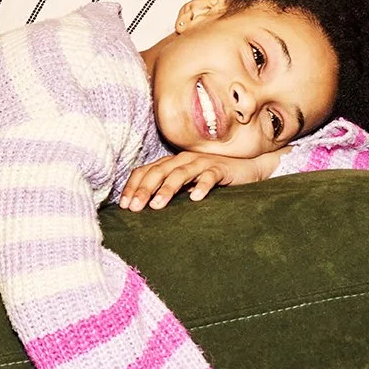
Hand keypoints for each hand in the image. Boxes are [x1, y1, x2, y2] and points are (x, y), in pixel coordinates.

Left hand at [118, 148, 282, 208]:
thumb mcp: (185, 185)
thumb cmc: (211, 179)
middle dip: (144, 189)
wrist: (245, 168)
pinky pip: (209, 176)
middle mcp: (183, 160)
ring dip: (167, 189)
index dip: (133, 186)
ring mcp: (201, 163)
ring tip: (158, 205)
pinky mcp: (220, 169)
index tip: (124, 205)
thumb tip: (143, 207)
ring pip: (180, 173)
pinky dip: (202, 186)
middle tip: (134, 208)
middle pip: (158, 172)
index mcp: (171, 163)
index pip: (145, 171)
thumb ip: (167, 191)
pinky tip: (195, 198)